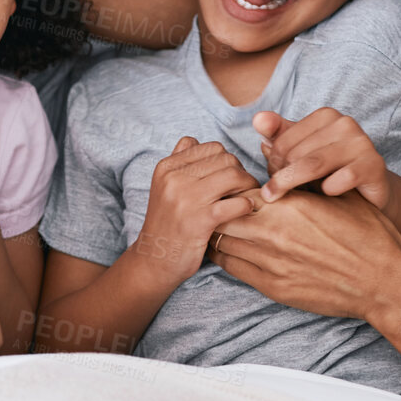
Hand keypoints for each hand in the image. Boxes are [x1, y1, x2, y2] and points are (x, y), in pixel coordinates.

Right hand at [136, 136, 259, 282]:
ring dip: (247, 186)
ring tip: (247, 197)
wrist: (154, 259)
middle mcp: (174, 178)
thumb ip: (180, 162)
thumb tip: (197, 141)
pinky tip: (245, 210)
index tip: (230, 176)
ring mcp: (187, 199)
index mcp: (167, 167)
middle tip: (242, 188)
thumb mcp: (164, 186)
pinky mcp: (200, 220)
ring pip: (233, 175)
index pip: (211, 147)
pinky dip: (246, 205)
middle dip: (240, 172)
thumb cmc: (167, 223)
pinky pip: (236, 202)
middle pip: (225, 159)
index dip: (227, 160)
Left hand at [208, 189, 400, 321]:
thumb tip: (271, 150)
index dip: (232, 190)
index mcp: (290, 206)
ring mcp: (272, 264)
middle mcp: (275, 234)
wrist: (384, 282)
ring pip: (223, 244)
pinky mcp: (274, 288)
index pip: (239, 193)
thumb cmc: (366, 235)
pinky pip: (233, 268)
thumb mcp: (338, 196)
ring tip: (219, 228)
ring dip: (220, 234)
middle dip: (219, 211)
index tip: (232, 190)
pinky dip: (227, 257)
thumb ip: (303, 176)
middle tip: (217, 208)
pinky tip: (231, 250)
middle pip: (223, 217)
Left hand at [252, 108, 390, 211]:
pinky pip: (339, 180)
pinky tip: (328, 195)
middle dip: (284, 178)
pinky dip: (327, 192)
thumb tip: (258, 119)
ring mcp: (361, 142)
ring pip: (313, 165)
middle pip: (295, 154)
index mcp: (325, 116)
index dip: (273, 166)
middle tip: (286, 194)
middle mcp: (345, 123)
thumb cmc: (330, 173)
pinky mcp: (373, 165)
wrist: (370, 195)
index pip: (281, 141)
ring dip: (299, 187)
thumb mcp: (302, 153)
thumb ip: (278, 135)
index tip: (275, 181)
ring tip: (296, 200)